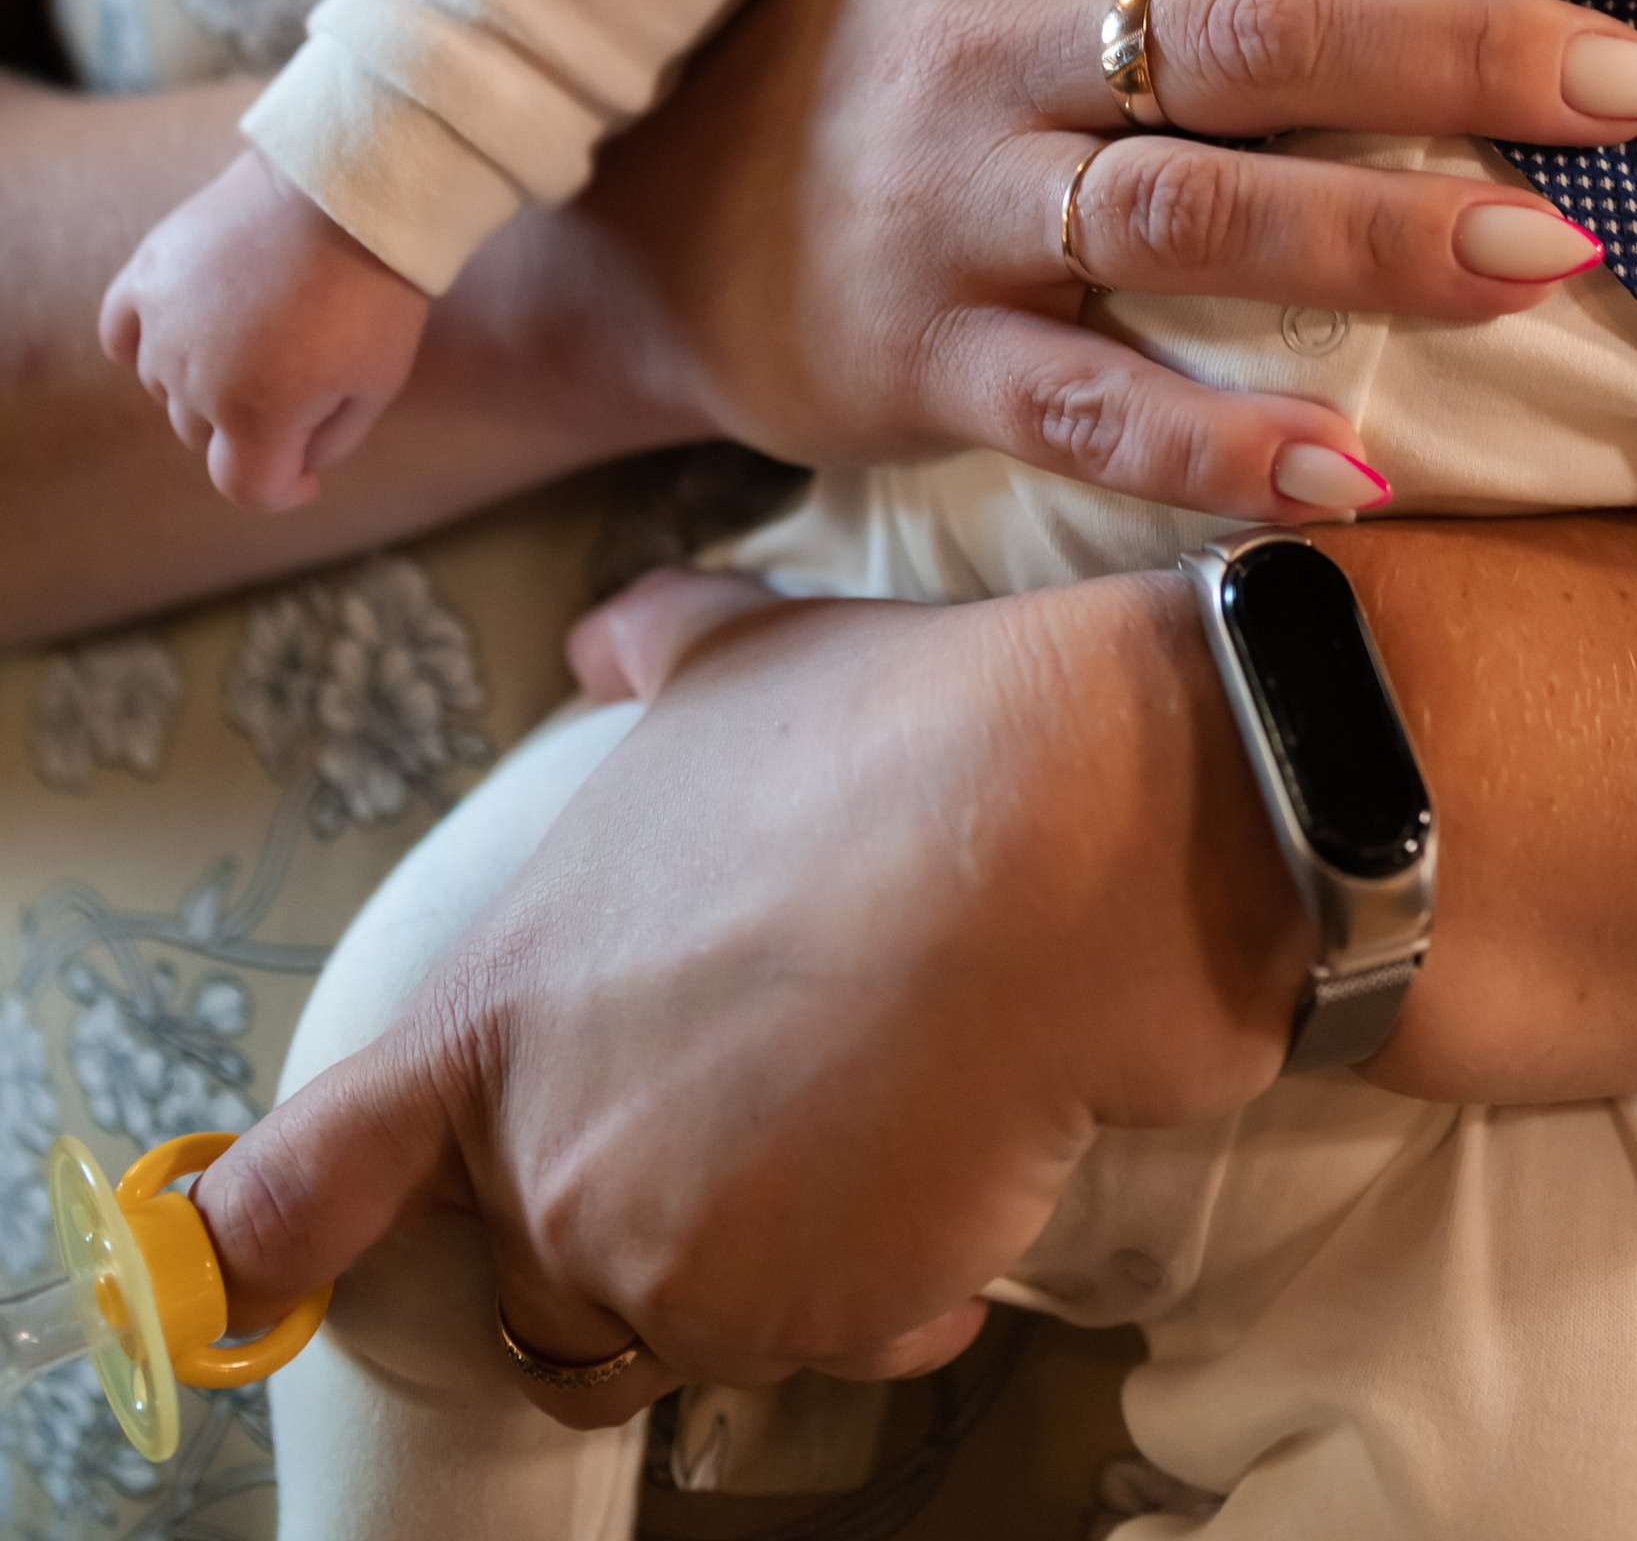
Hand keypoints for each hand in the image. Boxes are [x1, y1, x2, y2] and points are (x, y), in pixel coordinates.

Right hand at [100, 146, 430, 512]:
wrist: (353, 187)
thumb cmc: (376, 287)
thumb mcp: (379, 380)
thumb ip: (331, 440)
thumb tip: (296, 463)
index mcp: (256, 416)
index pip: (244, 488)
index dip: (281, 489)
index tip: (304, 474)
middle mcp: (194, 381)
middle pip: (206, 435)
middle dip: (250, 427)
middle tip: (296, 382)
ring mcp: (164, 325)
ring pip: (166, 387)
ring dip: (203, 382)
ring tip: (256, 341)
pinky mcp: (149, 272)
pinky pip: (121, 332)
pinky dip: (142, 342)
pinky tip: (180, 335)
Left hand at [190, 580, 1302, 1413]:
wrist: (1068, 832)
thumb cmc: (900, 732)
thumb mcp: (743, 655)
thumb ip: (647, 651)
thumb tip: (603, 633)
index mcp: (496, 1016)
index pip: (306, 1187)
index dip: (264, 1238)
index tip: (243, 1266)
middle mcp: (554, 1165)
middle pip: (547, 1274)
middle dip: (649, 1210)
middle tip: (768, 1100)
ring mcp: (678, 1259)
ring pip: (712, 1308)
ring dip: (794, 1241)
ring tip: (894, 1090)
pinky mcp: (819, 1317)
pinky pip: (849, 1328)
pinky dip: (907, 1267)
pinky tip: (970, 1135)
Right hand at [551, 0, 1636, 522]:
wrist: (634, 219)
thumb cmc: (877, 46)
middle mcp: (992, 34)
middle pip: (1254, 30)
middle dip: (1461, 49)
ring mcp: (953, 201)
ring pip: (1192, 215)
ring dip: (1380, 239)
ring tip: (1549, 256)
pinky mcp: (923, 359)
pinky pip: (1091, 411)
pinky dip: (1226, 450)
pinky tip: (1366, 478)